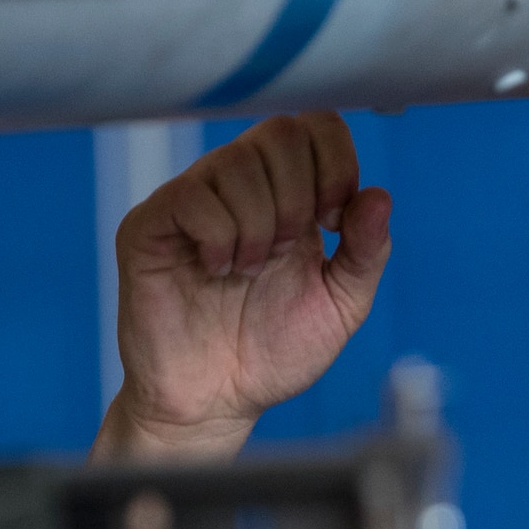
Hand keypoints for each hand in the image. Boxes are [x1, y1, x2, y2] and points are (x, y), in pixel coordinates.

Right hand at [92, 112, 390, 463]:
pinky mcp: (150, 226)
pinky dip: (218, 237)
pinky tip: (217, 270)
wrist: (216, 402)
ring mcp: (191, 202)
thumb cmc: (273, 352)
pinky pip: (190, 197)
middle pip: (280, 133)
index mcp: (289, 194)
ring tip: (248, 272)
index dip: (336, 163)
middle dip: (299, 197)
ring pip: (235, 163)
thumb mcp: (340, 305)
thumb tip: (379, 196)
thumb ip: (366, 253)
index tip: (332, 223)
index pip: (316, 126)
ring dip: (258, 225)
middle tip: (285, 253)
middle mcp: (240, 187)